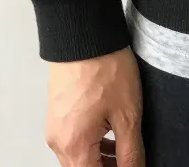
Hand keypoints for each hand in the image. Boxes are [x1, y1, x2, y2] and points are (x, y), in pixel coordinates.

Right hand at [45, 47, 144, 166]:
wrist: (84, 34)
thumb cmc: (105, 68)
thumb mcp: (127, 114)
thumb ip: (130, 152)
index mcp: (74, 146)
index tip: (133, 166)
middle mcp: (58, 142)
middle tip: (131, 160)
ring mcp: (55, 127)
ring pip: (77, 158)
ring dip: (99, 160)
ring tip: (124, 150)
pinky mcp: (57, 113)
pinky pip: (72, 141)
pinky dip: (91, 145)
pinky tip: (110, 136)